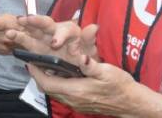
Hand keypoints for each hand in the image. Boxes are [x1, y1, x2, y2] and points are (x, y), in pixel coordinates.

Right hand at [6, 16, 93, 62]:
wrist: (79, 66)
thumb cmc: (85, 55)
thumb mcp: (90, 50)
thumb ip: (90, 40)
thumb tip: (94, 27)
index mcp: (71, 32)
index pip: (66, 29)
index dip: (60, 35)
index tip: (55, 43)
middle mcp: (56, 32)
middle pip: (45, 24)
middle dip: (35, 22)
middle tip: (24, 20)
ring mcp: (44, 39)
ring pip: (32, 31)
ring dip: (22, 30)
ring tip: (9, 32)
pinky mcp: (37, 47)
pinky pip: (26, 41)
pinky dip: (18, 38)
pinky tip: (8, 37)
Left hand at [24, 54, 138, 115]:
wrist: (132, 103)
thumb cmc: (120, 86)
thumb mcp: (107, 72)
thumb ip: (90, 65)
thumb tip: (81, 57)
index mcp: (75, 90)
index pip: (47, 83)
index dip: (35, 72)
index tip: (29, 60)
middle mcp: (72, 99)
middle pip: (47, 88)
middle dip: (37, 75)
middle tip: (33, 60)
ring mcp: (76, 103)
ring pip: (53, 91)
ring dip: (46, 79)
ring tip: (42, 64)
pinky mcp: (80, 103)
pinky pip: (61, 94)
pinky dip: (55, 83)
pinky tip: (59, 73)